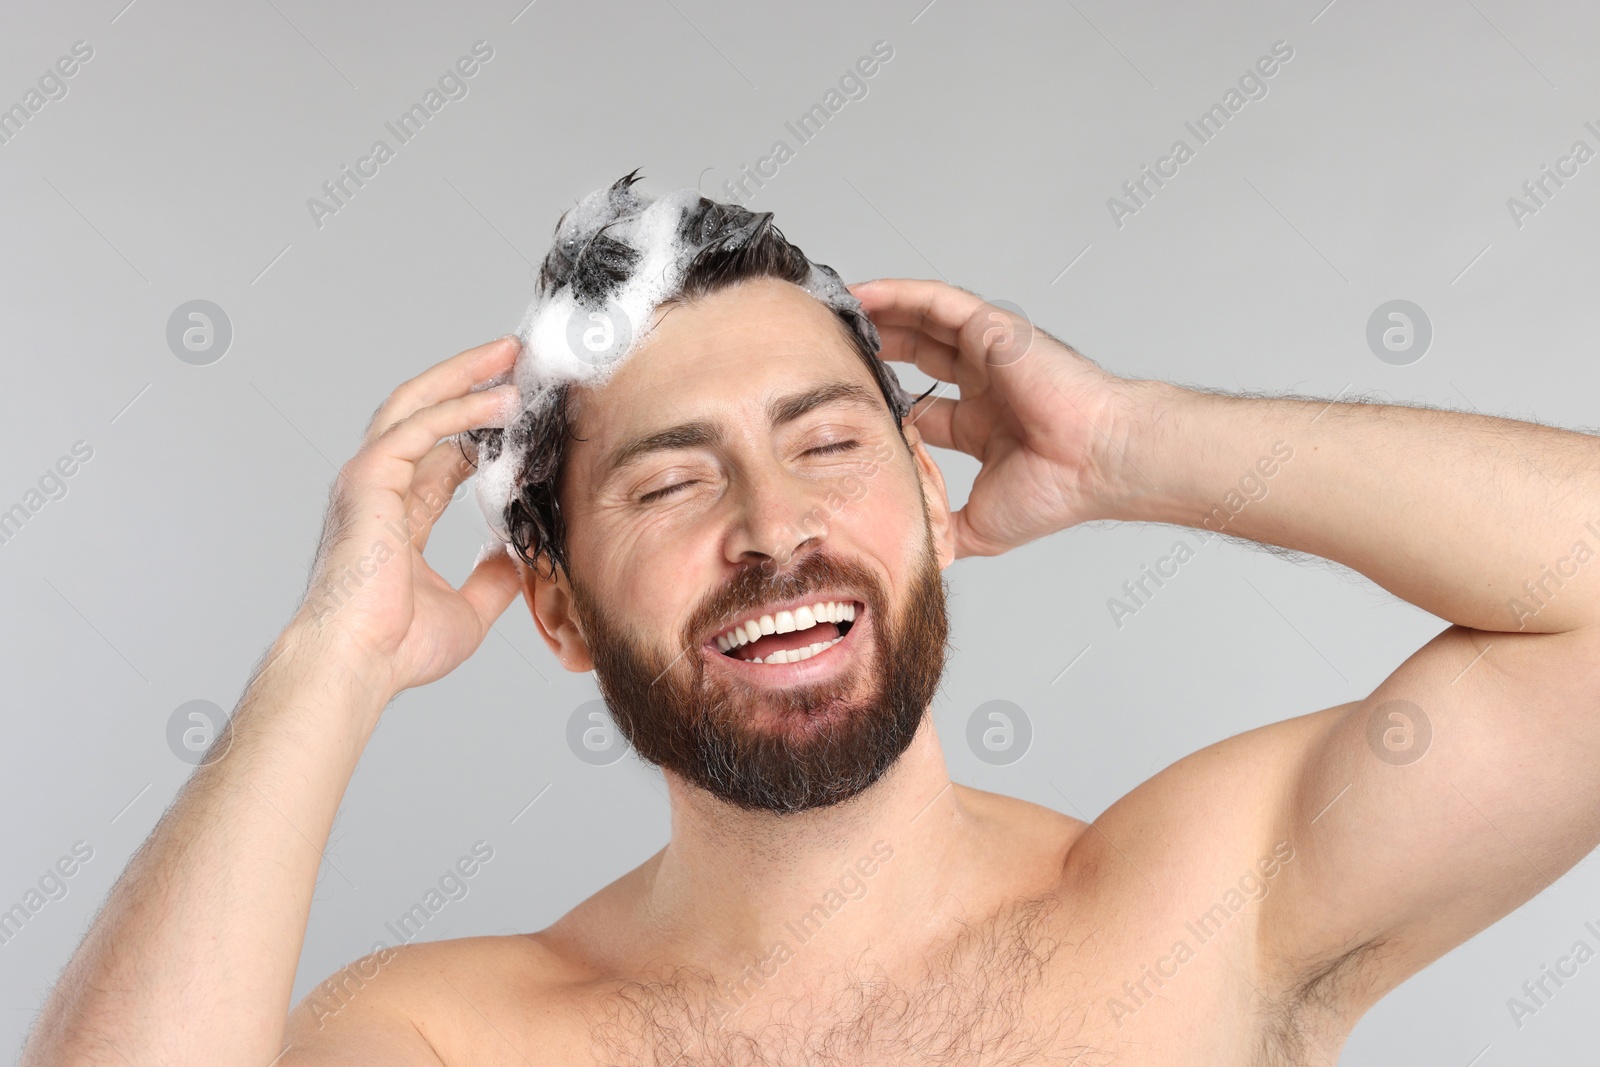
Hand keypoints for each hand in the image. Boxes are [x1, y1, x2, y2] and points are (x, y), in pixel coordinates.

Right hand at [289, 336, 525, 696]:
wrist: (356, 662)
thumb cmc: (396, 647)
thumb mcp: (469, 611)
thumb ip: (493, 581)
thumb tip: (520, 561)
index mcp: (396, 519)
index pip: (441, 458)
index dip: (480, 432)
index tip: (521, 414)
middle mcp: (379, 490)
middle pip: (425, 415)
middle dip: (469, 382)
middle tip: (515, 359)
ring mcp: (369, 480)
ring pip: (418, 405)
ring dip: (466, 377)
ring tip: (511, 357)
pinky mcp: (370, 477)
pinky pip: (421, 426)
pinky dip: (462, 408)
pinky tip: (501, 401)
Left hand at [849, 278, 1129, 557]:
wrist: (1096, 463)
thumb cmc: (1058, 492)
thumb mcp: (979, 527)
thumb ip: (941, 529)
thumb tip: (907, 550)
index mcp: (986, 425)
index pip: (922, 407)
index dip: (884, 405)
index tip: (843, 407)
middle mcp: (987, 384)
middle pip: (917, 355)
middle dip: (874, 351)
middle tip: (829, 350)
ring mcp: (991, 353)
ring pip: (922, 321)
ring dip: (878, 315)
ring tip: (834, 313)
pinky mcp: (993, 329)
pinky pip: (935, 301)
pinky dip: (897, 294)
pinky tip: (861, 294)